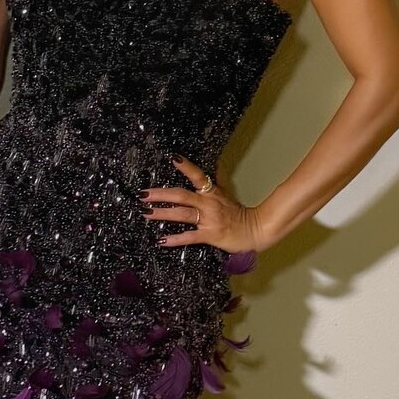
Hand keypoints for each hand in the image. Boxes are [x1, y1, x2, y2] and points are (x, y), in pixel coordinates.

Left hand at [141, 155, 272, 253]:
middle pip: (181, 195)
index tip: (173, 158)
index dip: (186, 167)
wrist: (255, 230)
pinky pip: (189, 237)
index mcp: (211, 192)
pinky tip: (161, 240)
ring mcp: (208, 219)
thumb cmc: (238, 213)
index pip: (198, 176)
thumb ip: (218, 179)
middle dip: (160, 194)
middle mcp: (208, 204)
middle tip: (143, 194)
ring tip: (146, 213)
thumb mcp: (227, 193)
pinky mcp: (209, 235)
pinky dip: (174, 239)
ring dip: (162, 213)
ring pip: (182, 214)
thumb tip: (216, 163)